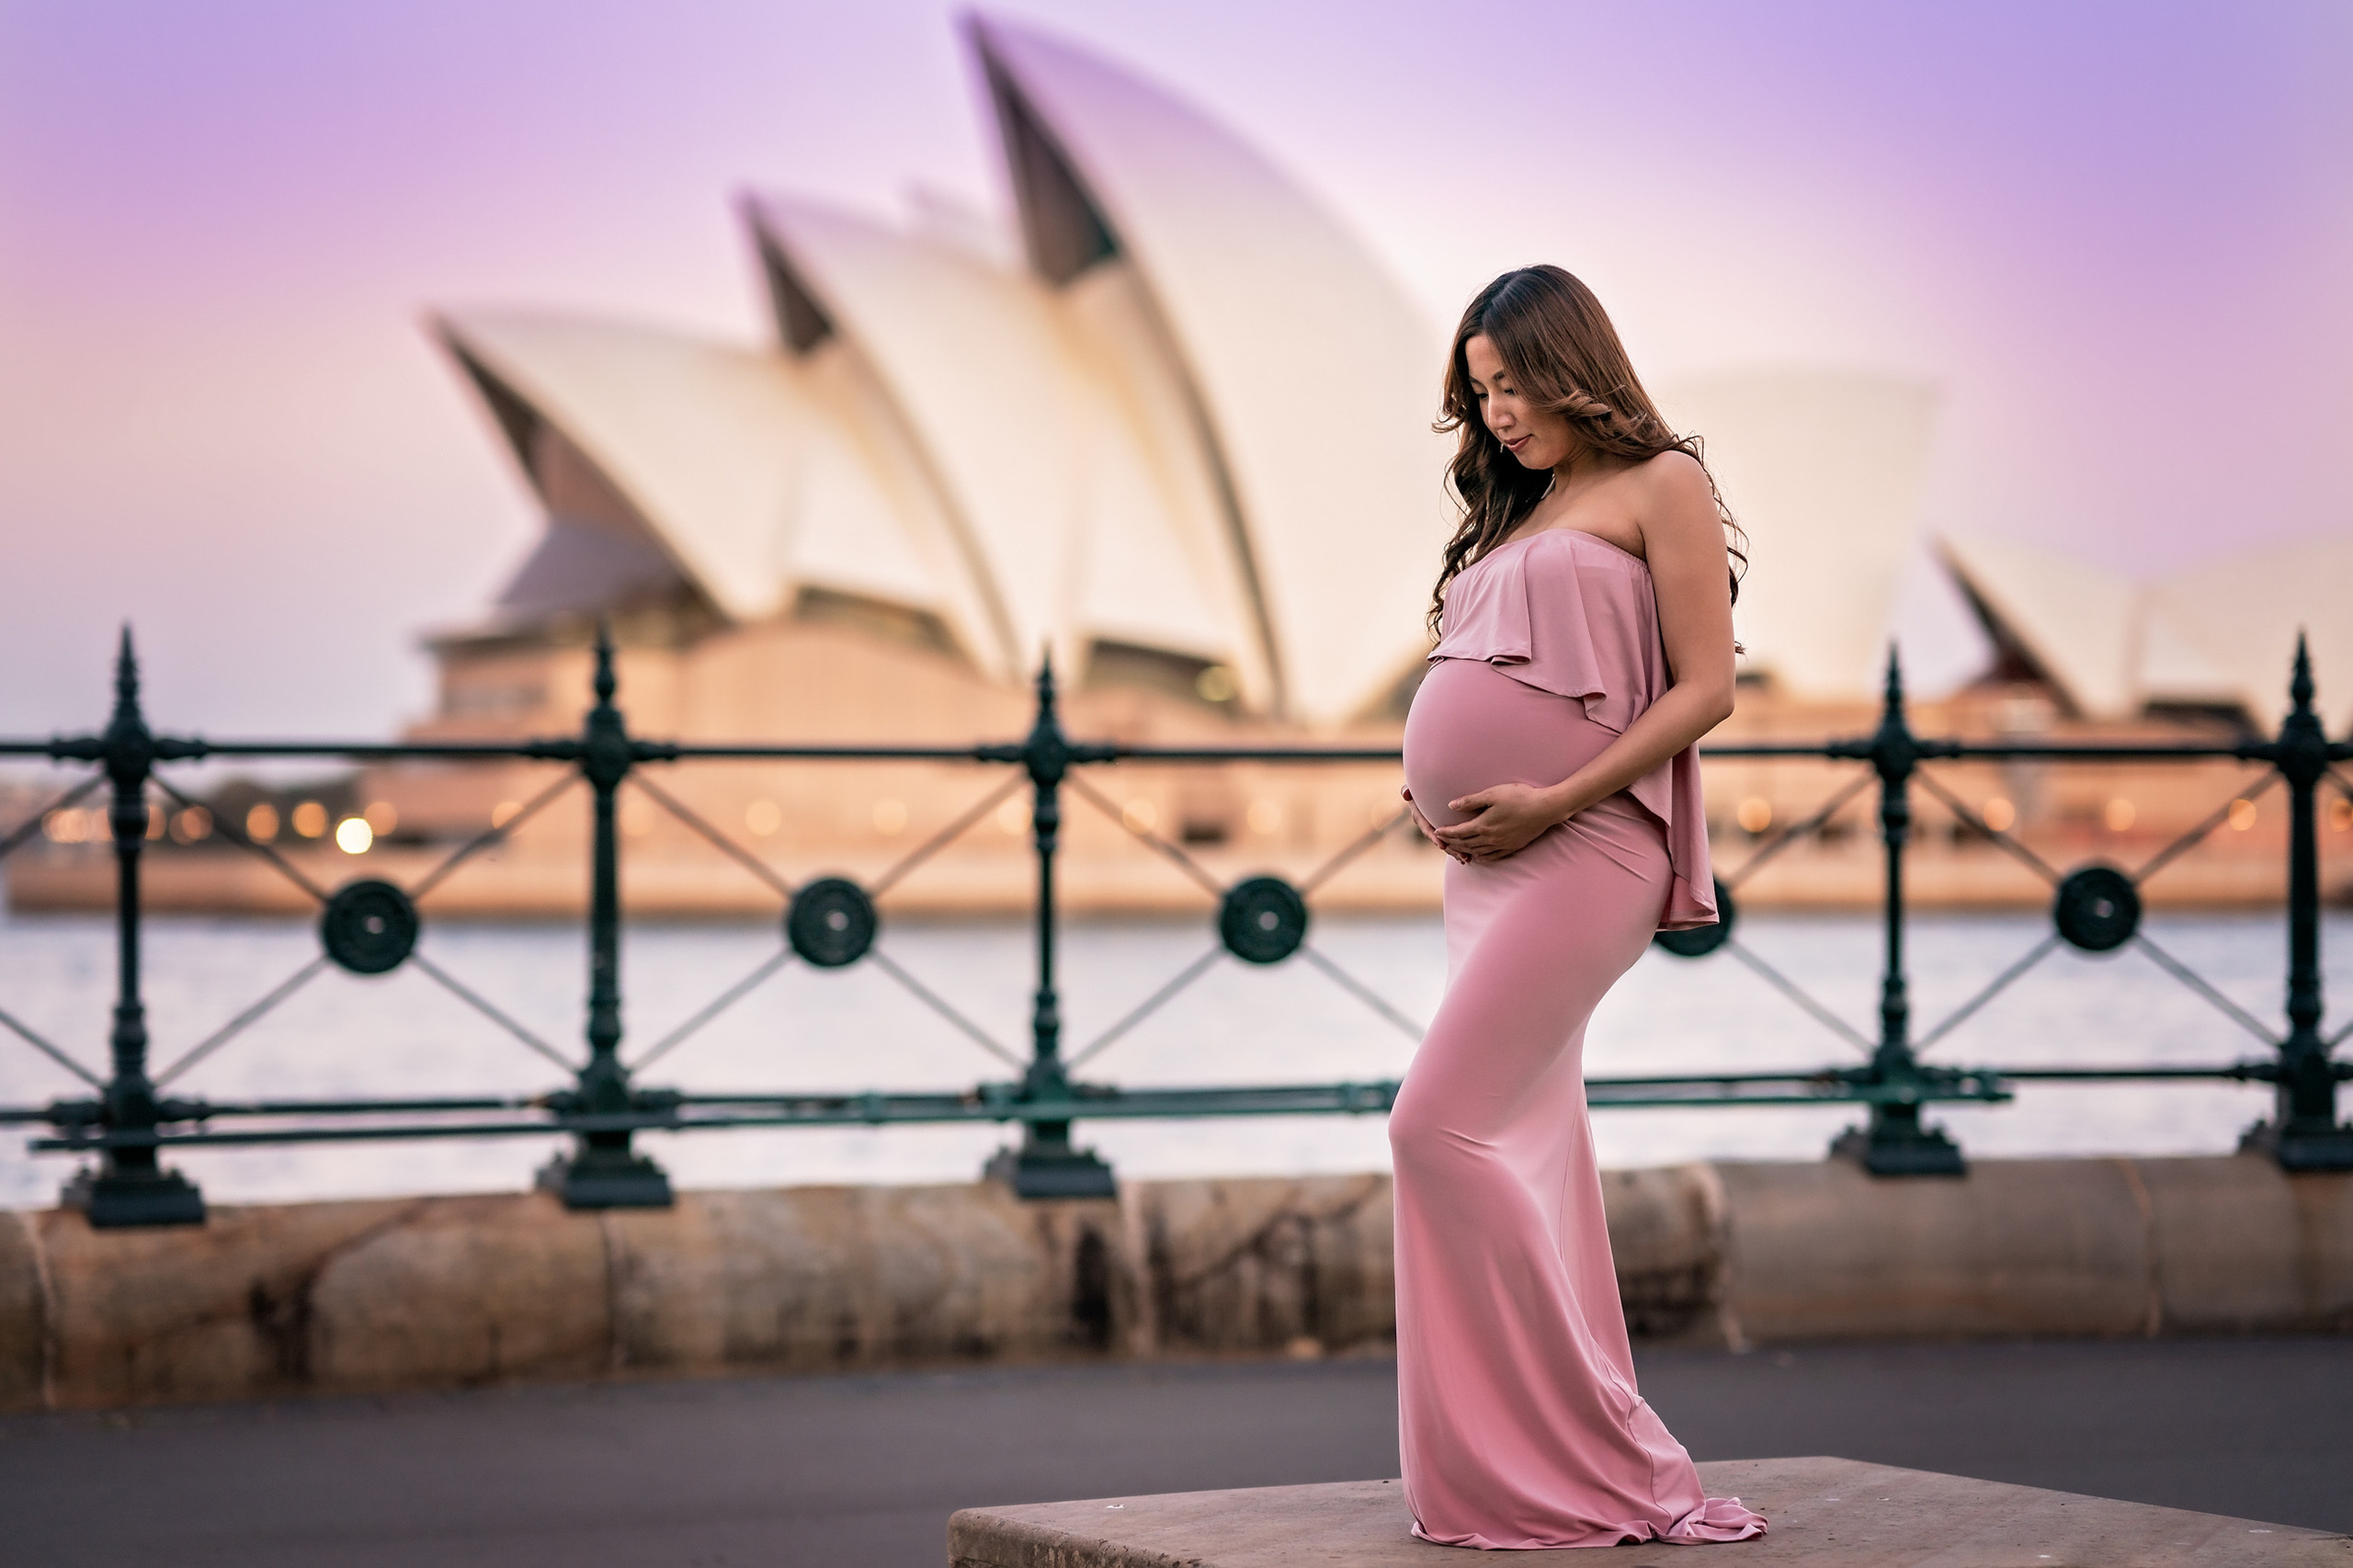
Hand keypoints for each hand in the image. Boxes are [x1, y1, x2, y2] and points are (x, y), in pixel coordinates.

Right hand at [1400, 786, 1467, 862]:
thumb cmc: (1420, 787)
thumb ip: (1407, 790)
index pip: (1427, 829)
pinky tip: (1471, 855)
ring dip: (1456, 852)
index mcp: (1420, 818)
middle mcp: (1428, 826)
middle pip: (1440, 841)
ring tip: (1467, 859)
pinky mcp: (1446, 829)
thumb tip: (1405, 794)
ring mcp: (1437, 829)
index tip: (1442, 845)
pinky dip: (1461, 848)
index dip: (1434, 838)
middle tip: (1463, 856)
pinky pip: (1453, 841)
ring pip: (1447, 844)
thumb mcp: (1412, 787)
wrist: (1428, 789)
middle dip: (1450, 850)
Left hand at [1432, 782, 1566, 862]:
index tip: (1436, 831)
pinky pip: (1493, 857)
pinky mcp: (1512, 847)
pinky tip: (1478, 857)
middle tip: (1441, 841)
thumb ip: (1471, 801)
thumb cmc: (1520, 797)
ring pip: (1478, 852)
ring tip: (1456, 849)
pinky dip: (1482, 857)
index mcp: (1484, 825)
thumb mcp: (1493, 794)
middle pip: (1466, 844)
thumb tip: (1451, 806)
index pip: (1459, 832)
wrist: (1545, 809)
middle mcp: (1491, 838)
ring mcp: (1502, 845)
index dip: (1446, 832)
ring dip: (1464, 851)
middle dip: (1451, 843)